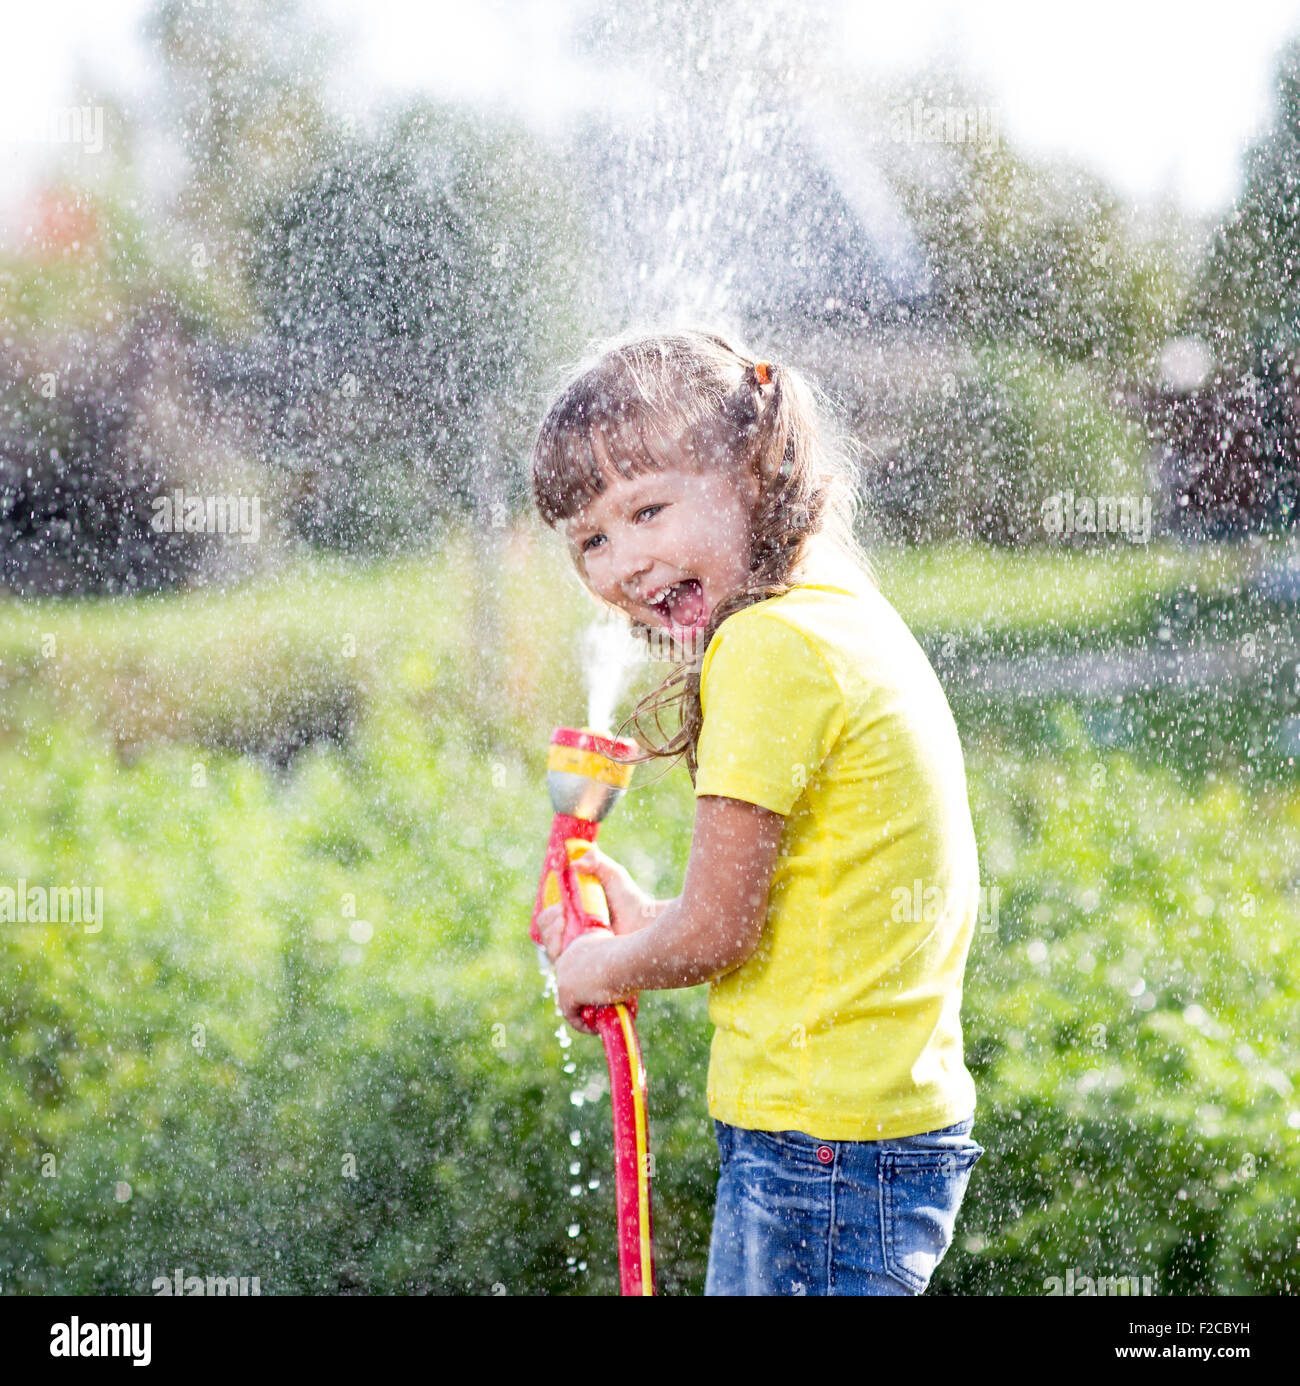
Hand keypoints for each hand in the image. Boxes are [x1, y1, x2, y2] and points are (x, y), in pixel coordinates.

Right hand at [535, 845, 662, 962]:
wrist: (642, 922)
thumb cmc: (630, 899)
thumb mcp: (612, 874)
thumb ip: (595, 861)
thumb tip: (573, 863)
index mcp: (575, 917)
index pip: (548, 918)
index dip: (548, 913)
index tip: (557, 905)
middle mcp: (574, 935)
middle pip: (545, 933)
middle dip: (547, 922)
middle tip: (561, 914)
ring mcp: (578, 951)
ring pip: (549, 948)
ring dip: (550, 933)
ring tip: (564, 922)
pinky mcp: (583, 965)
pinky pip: (559, 961)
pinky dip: (557, 948)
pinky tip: (569, 937)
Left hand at [554, 931, 629, 1034]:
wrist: (629, 959)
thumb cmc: (635, 959)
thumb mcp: (626, 963)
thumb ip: (618, 972)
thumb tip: (623, 988)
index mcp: (582, 945)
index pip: (578, 971)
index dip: (587, 988)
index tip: (600, 1001)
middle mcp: (568, 957)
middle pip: (571, 986)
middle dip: (582, 1002)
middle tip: (598, 1014)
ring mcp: (564, 975)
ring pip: (569, 1001)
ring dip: (583, 1015)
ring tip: (599, 1024)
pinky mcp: (566, 992)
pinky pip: (570, 1014)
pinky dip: (582, 1025)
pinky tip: (596, 1030)